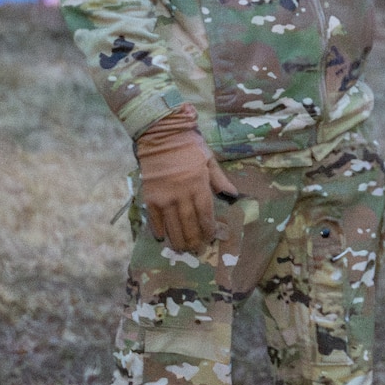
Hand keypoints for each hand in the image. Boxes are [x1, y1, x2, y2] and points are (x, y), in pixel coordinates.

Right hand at [135, 105, 238, 252]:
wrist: (161, 134)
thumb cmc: (188, 145)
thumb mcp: (209, 159)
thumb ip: (220, 179)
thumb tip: (234, 195)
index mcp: (199, 184)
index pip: (205, 213)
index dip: (208, 228)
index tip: (210, 236)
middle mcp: (182, 193)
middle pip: (189, 223)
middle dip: (194, 239)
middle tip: (197, 249)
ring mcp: (164, 196)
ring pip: (173, 224)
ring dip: (178, 239)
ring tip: (182, 249)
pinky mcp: (150, 196)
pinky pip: (154, 218)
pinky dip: (158, 229)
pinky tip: (162, 238)